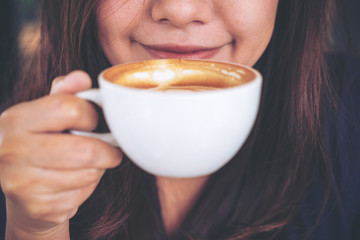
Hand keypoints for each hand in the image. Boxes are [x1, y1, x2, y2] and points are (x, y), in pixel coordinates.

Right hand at [0, 71, 122, 238]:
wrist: (21, 190)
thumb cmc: (40, 144)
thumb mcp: (44, 114)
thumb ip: (64, 94)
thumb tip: (81, 77)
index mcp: (16, 120)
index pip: (67, 108)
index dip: (91, 114)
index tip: (96, 121)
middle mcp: (12, 150)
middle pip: (85, 150)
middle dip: (107, 150)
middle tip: (111, 149)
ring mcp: (22, 182)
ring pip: (88, 173)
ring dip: (98, 169)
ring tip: (88, 164)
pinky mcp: (38, 207)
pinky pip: (82, 193)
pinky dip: (88, 186)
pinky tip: (76, 181)